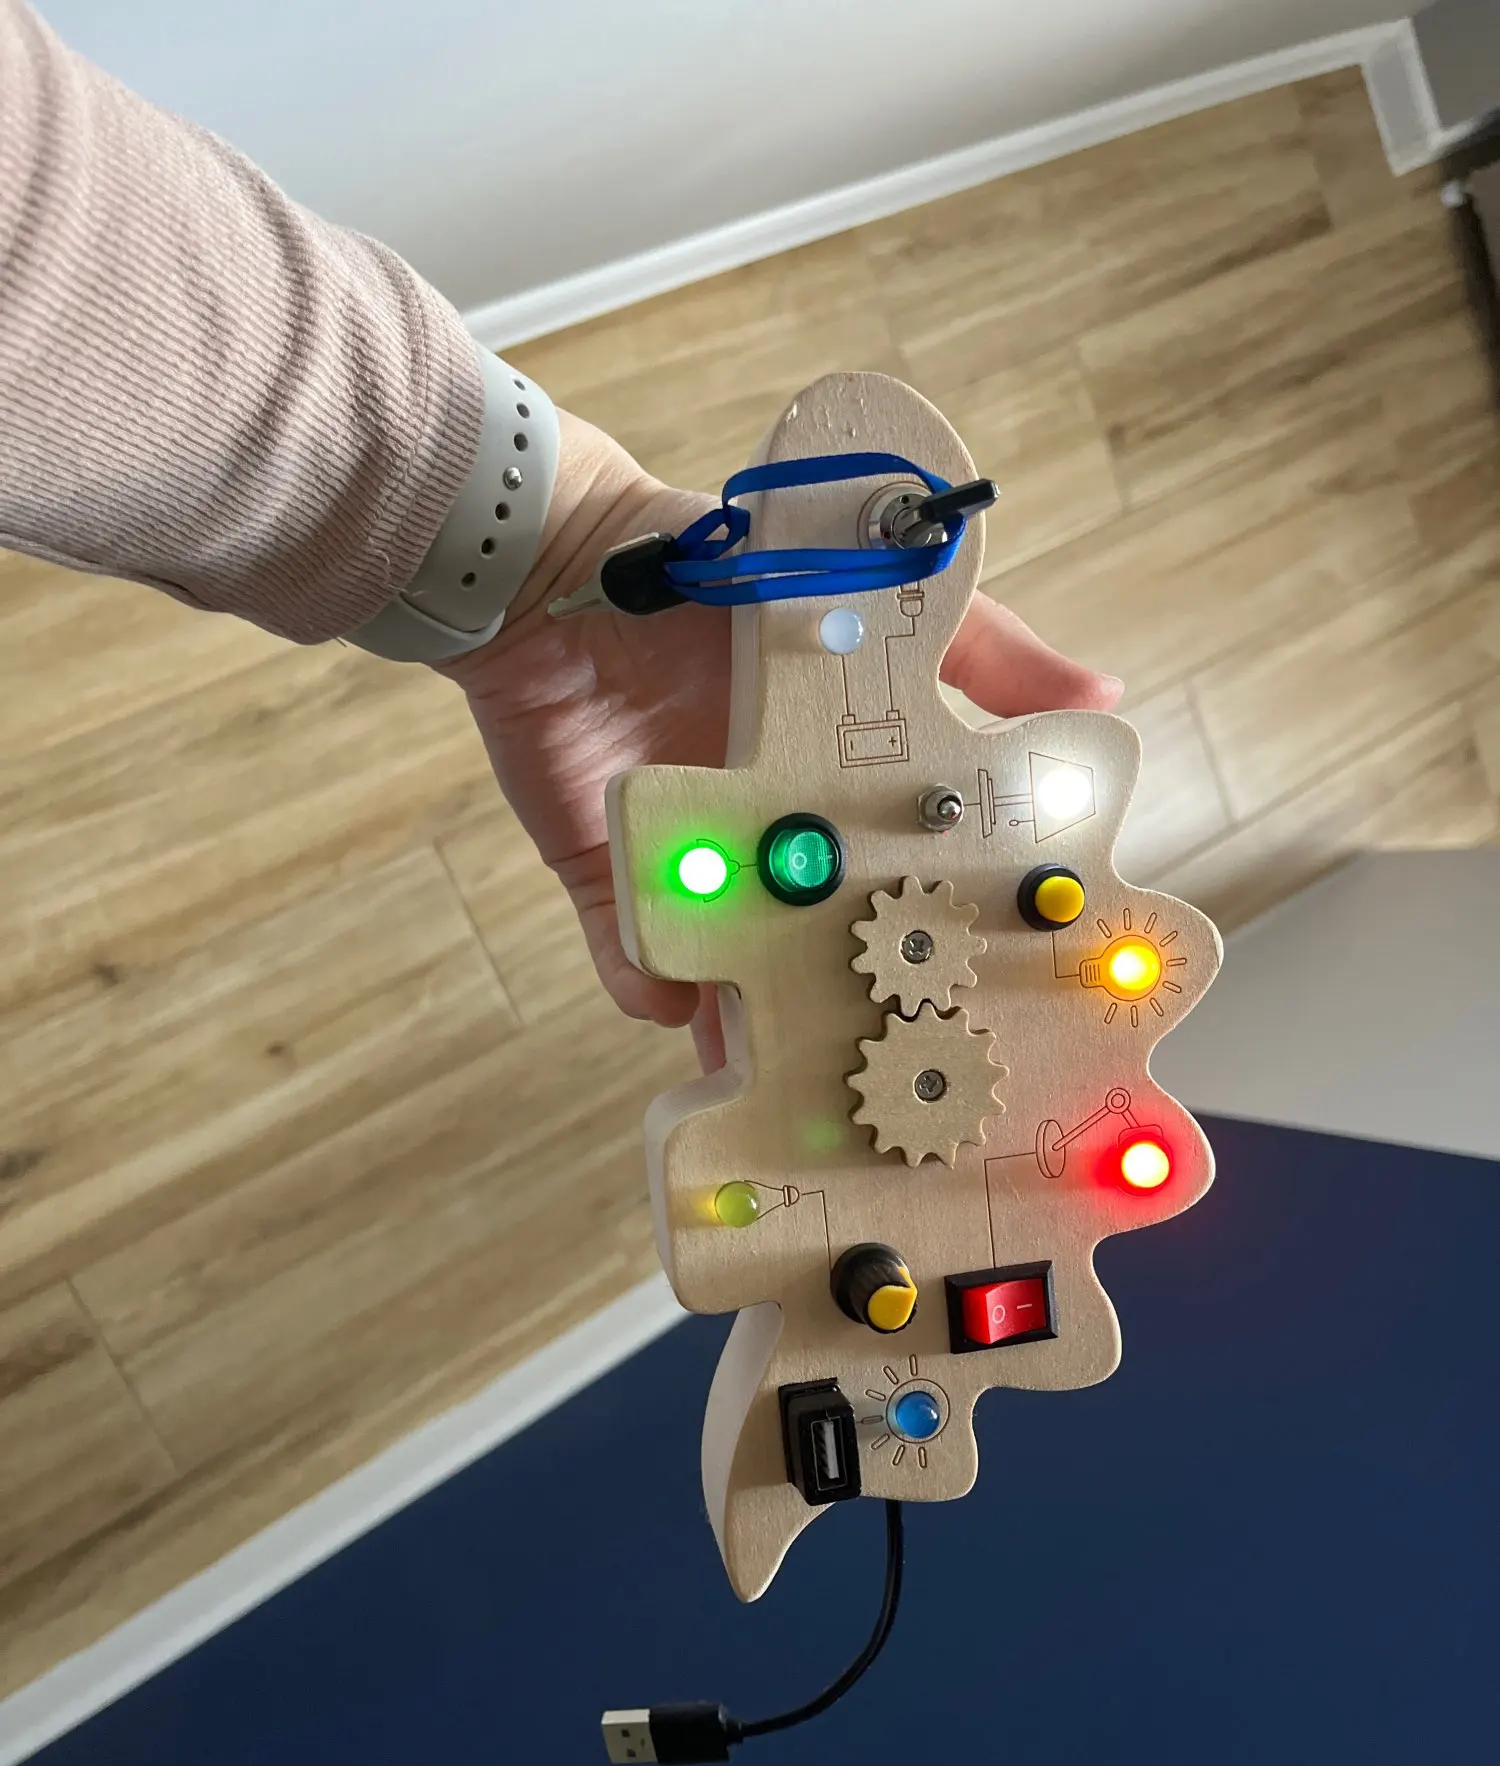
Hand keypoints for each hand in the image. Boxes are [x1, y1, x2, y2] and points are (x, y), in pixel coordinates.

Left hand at [445, 412, 1123, 1065]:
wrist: (568, 568)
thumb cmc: (733, 581)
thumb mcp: (879, 607)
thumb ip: (984, 654)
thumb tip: (1106, 699)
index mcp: (849, 797)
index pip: (908, 886)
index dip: (940, 940)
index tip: (979, 999)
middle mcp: (782, 844)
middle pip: (826, 952)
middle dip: (851, 1012)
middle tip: (887, 1071)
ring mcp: (699, 869)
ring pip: (737, 975)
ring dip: (754, 1031)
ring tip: (783, 1086)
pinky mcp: (615, 880)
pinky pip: (632, 957)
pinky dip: (647, 987)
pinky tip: (673, 1005)